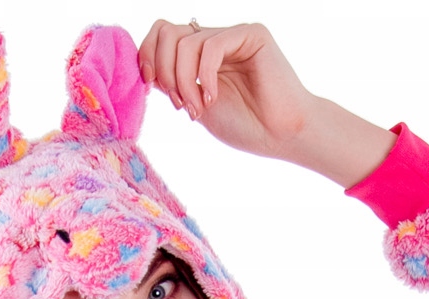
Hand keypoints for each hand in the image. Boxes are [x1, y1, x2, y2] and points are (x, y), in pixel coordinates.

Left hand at [135, 19, 317, 158]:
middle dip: (163, 71)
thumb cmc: (246, 126)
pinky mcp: (251, 34)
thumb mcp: (196, 104)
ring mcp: (233, 35)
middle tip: (179, 104)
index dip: (148, 55)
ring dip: (183, 82)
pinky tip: (213, 99)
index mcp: (201, 54)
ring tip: (198, 109)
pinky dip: (204, 77)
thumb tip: (146, 68)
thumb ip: (174, 84)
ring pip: (185, 42)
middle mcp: (215, 39)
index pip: (162, 34)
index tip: (151, 86)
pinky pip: (210, 46)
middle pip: (167, 32)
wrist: (281, 136)